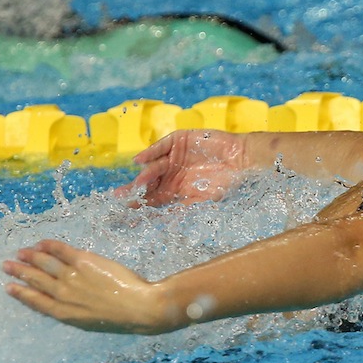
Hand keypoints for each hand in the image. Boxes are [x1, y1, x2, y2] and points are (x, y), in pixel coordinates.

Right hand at [3, 239, 177, 334]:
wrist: (140, 308)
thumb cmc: (120, 318)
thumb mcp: (89, 322)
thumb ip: (73, 311)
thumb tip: (62, 300)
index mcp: (64, 313)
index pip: (35, 301)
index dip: (21, 293)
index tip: (9, 287)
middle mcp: (63, 294)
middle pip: (35, 280)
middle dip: (19, 272)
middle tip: (6, 265)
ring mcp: (72, 276)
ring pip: (44, 263)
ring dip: (29, 257)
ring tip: (20, 253)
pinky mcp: (84, 261)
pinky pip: (60, 250)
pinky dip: (48, 246)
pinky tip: (40, 243)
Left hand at [116, 130, 250, 206]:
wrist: (243, 161)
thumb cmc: (226, 183)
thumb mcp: (203, 200)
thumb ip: (181, 208)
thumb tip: (161, 222)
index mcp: (175, 189)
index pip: (152, 198)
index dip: (139, 204)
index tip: (125, 213)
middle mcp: (171, 173)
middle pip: (148, 182)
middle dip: (134, 189)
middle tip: (119, 196)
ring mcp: (174, 156)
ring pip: (154, 165)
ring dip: (146, 174)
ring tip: (139, 183)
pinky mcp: (179, 140)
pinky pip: (161, 146)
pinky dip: (150, 152)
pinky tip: (140, 160)